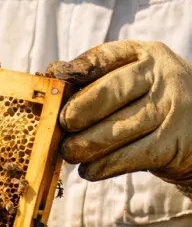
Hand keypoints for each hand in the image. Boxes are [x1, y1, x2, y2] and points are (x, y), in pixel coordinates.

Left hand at [49, 41, 191, 186]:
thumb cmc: (148, 103)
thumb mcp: (131, 80)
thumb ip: (95, 78)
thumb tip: (53, 73)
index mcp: (146, 56)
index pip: (105, 57)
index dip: (77, 70)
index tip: (57, 80)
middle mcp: (162, 77)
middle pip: (110, 92)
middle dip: (79, 111)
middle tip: (61, 125)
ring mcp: (172, 108)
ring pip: (118, 128)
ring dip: (86, 145)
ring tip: (69, 153)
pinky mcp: (174, 142)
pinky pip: (131, 156)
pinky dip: (104, 166)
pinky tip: (89, 170)